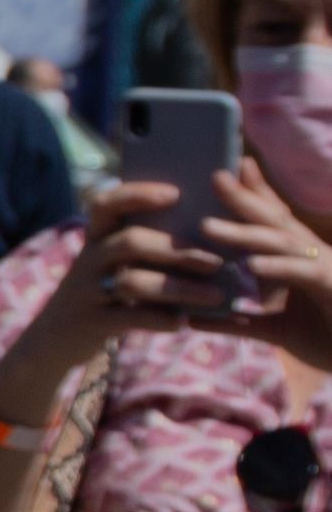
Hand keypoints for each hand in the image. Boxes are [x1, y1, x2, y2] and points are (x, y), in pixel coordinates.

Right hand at [38, 177, 219, 352]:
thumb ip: (144, 245)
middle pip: (129, 242)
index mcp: (96, 239)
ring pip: (132, 282)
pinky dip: (161, 319)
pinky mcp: (91, 323)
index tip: (176, 194)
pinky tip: (183, 322)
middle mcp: (88, 260)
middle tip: (216, 262)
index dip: (137, 194)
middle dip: (176, 249)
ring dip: (179, 288)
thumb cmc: (102, 293)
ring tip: (215, 295)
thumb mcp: (110, 264)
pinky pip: (130, 318)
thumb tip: (205, 225)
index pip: (106, 204)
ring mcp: (86, 291)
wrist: (55, 338)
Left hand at [203, 160, 331, 374]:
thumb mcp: (275, 330)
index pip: (272, 223)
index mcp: (298, 260)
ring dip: (245, 233)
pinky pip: (304, 272)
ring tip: (207, 226)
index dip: (252, 197)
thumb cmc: (326, 339)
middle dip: (245, 199)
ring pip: (282, 243)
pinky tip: (251, 265)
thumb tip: (193, 318)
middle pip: (275, 222)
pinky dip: (278, 267)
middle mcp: (312, 257)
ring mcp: (324, 268)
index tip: (225, 173)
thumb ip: (239, 322)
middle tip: (215, 176)